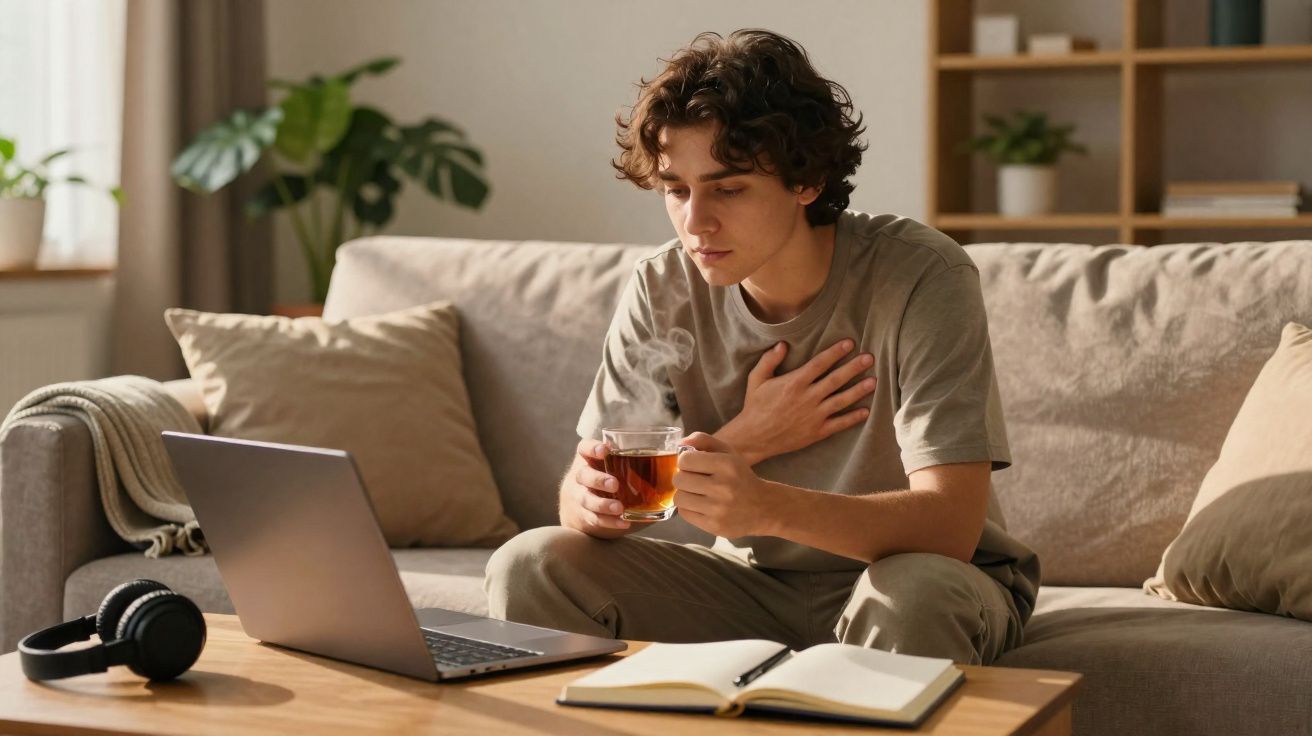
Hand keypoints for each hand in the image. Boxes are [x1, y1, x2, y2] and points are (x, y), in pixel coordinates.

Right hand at [560, 438, 631, 536]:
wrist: (581, 509)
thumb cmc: (607, 480)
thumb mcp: (614, 466)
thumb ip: (637, 462)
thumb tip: (674, 459)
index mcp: (588, 459)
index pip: (584, 448)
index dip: (592, 448)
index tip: (605, 450)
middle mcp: (580, 476)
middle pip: (583, 474)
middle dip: (598, 479)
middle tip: (614, 484)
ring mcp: (579, 497)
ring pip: (586, 499)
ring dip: (603, 504)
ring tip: (619, 507)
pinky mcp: (584, 516)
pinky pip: (595, 519)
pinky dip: (610, 521)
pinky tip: (623, 522)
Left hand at [673, 433, 778, 537]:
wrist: (764, 508)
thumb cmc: (741, 477)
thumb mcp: (728, 453)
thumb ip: (704, 441)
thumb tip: (681, 442)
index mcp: (727, 465)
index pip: (685, 460)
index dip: (685, 462)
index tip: (693, 465)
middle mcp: (722, 487)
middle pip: (679, 479)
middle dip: (684, 478)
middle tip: (695, 480)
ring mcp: (718, 509)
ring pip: (679, 498)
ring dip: (685, 494)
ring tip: (698, 494)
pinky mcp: (714, 526)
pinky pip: (684, 513)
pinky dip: (689, 508)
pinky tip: (701, 506)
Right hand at [719, 339, 875, 463]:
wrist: (753, 438)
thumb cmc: (755, 406)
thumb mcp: (756, 379)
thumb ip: (769, 360)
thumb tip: (783, 344)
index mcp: (794, 382)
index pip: (820, 363)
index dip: (836, 352)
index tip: (850, 343)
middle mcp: (807, 398)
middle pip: (835, 379)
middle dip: (854, 368)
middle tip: (870, 358)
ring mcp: (813, 416)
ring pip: (841, 401)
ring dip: (858, 391)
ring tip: (874, 381)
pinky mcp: (816, 432)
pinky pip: (838, 424)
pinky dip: (853, 418)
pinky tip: (866, 412)